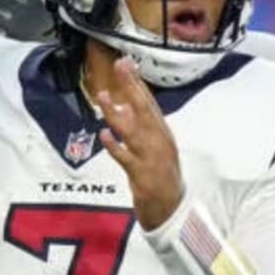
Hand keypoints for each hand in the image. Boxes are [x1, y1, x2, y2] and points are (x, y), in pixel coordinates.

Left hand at [89, 49, 183, 229]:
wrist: (172, 210)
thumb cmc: (161, 178)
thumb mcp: (154, 148)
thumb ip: (139, 128)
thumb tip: (121, 106)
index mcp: (163, 134)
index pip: (149, 103)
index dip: (137, 83)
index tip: (127, 63)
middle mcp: (160, 142)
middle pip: (145, 110)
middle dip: (132, 87)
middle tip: (120, 66)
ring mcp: (152, 159)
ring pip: (134, 131)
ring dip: (117, 114)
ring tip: (102, 97)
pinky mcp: (143, 176)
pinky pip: (127, 159)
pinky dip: (116, 147)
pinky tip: (105, 135)